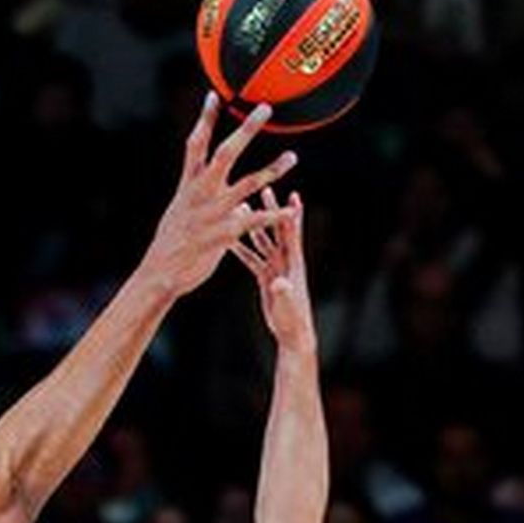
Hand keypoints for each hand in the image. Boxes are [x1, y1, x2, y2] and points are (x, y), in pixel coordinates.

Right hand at [141, 93, 297, 297]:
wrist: (160, 273)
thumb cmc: (171, 244)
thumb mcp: (181, 213)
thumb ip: (203, 198)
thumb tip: (224, 193)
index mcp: (188, 186)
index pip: (195, 144)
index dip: (204, 119)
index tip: (213, 95)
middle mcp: (201, 194)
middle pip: (224, 154)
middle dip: (245, 131)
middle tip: (264, 109)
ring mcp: (213, 213)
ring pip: (247, 185)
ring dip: (272, 169)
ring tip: (293, 156)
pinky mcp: (224, 234)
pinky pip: (255, 221)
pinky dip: (274, 215)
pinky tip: (291, 210)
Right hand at [231, 186, 315, 354]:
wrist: (292, 334)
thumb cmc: (292, 321)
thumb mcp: (286, 306)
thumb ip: (282, 292)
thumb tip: (277, 282)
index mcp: (293, 265)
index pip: (292, 235)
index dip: (291, 215)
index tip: (291, 193)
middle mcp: (286, 262)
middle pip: (278, 230)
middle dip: (272, 209)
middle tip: (265, 188)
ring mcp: (276, 268)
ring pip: (263, 241)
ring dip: (254, 224)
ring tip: (243, 206)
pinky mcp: (267, 277)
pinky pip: (252, 258)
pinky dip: (242, 248)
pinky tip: (229, 237)